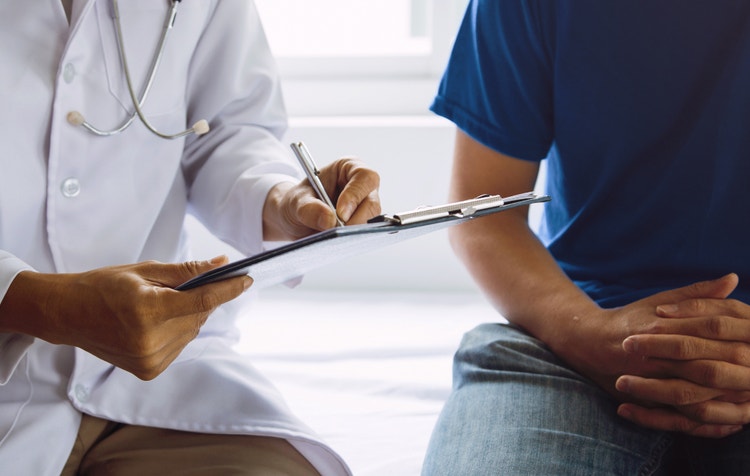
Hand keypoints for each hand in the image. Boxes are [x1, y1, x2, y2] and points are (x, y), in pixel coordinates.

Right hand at [0, 257, 250, 379]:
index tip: (247, 279)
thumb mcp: (145, 271)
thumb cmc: (103, 286)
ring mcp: (150, 360)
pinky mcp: (149, 371)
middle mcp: (151, 340)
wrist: (68, 315)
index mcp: (148, 311)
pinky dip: (177, 331)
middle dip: (203, 299)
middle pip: (199, 317)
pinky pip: (180, 346)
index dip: (228, 290)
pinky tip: (155, 322)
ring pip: (192, 332)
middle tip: (189, 285)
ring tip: (162, 305)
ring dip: (189, 317)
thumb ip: (186, 271)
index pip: (202, 302)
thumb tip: (221, 264)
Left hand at [263, 157, 380, 240]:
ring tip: (332, 237)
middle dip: (356, 220)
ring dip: (353, 231)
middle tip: (337, 231)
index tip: (340, 214)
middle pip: (372, 203)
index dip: (355, 195)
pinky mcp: (363, 224)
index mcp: (349, 168)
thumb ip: (309, 208)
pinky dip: (352, 239)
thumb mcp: (296, 201)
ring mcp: (365, 207)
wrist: (296, 218)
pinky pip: (365, 234)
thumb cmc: (299, 201)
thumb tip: (329, 220)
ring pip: (372, 222)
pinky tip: (337, 243)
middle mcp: (362, 187)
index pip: (365, 177)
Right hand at [554, 276, 737, 420]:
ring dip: (726, 402)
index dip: (739, 340)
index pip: (709, 332)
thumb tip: (732, 279)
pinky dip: (707, 423)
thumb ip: (698, 294)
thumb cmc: (632, 320)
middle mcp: (655, 354)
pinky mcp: (646, 401)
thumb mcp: (662, 301)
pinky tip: (730, 422)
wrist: (589, 343)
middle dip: (738, 374)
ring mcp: (649, 380)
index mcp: (662, 325)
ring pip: (695, 396)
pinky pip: (679, 419)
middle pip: (706, 367)